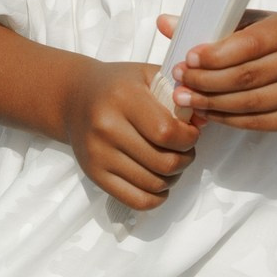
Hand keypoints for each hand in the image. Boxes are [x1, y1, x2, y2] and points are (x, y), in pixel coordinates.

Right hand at [56, 58, 198, 208]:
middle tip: (183, 149)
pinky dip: (157, 197)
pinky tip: (159, 181)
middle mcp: (106, 127)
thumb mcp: (147, 75)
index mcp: (123, 98)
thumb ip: (178, 93)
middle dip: (185, 159)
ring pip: (154, 184)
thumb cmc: (117, 85)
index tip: (190, 133)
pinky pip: (137, 200)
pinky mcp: (94, 174)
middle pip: (164, 162)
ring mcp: (98, 154)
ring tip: (171, 162)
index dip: (189, 138)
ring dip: (173, 177)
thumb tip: (203, 121)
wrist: (73, 97)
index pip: (167, 133)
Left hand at [168, 10, 276, 131]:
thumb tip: (164, 23)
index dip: (215, 55)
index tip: (187, 59)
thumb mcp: (255, 23)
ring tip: (185, 98)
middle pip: (247, 76)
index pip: (249, 44)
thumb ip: (213, 25)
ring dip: (212, 103)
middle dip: (207, 80)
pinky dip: (228, 119)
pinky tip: (208, 112)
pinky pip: (259, 122)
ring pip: (251, 102)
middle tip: (178, 80)